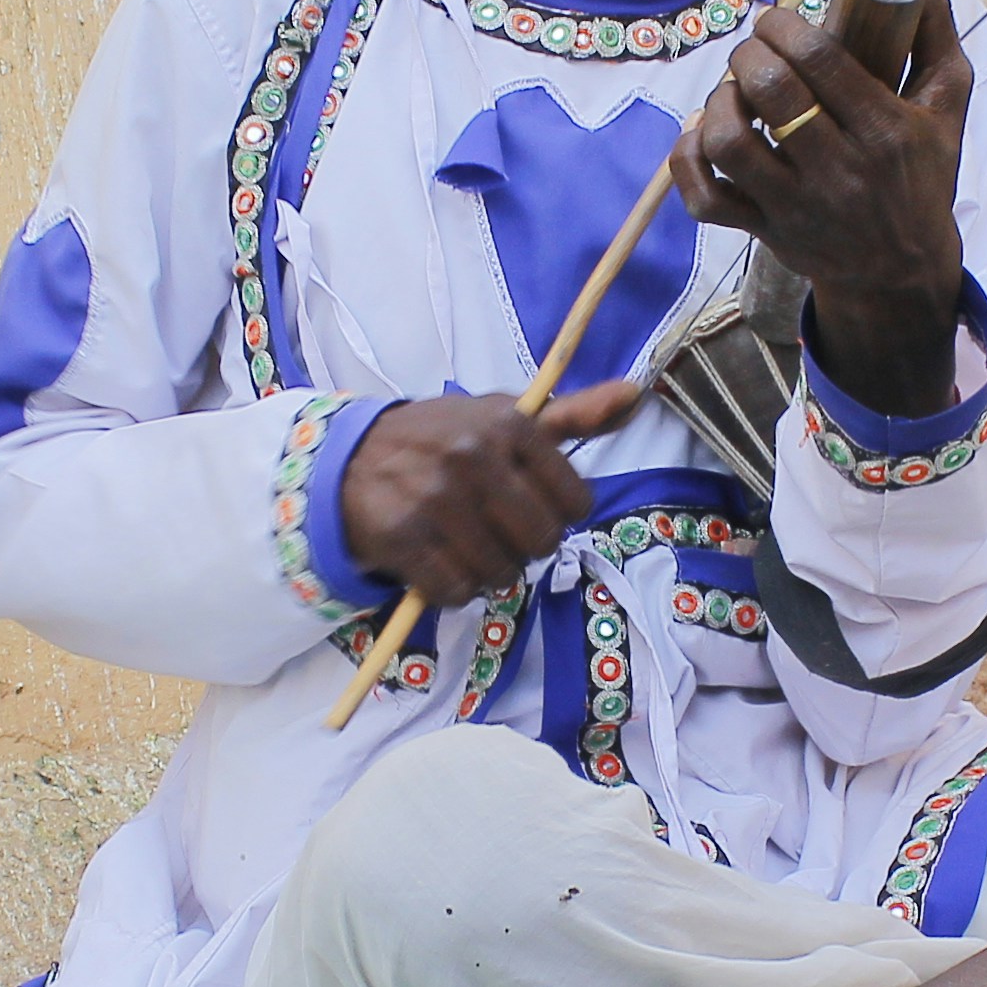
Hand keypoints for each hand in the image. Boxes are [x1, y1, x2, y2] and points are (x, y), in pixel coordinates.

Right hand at [338, 380, 647, 605]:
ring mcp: (436, 498)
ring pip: (502, 572)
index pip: (576, 501)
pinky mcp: (403, 537)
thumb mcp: (505, 418)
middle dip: (525, 546)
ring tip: (464, 543)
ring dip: (488, 571)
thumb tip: (634, 394)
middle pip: (543, 542)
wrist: (351, 459)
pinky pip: (457, 591)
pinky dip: (452, 588)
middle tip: (496, 529)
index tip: (529, 502)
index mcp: (508, 425)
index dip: (557, 512)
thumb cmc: (443, 440)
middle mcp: (473, 457)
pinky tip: (438, 561)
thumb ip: (574, 415)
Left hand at [675, 0, 970, 415]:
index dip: (785, 26)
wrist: (901, 274)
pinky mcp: (762, 232)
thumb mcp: (947, 109)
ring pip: (729, 143)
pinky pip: (704, 198)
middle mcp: (838, 171)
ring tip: (734, 91)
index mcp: (884, 132)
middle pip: (771, 92)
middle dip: (751, 53)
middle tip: (757, 50)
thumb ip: (935, 38)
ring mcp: (794, 206)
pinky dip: (687, 160)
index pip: (820, 61)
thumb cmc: (921, 178)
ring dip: (719, 101)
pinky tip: (701, 133)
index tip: (778, 18)